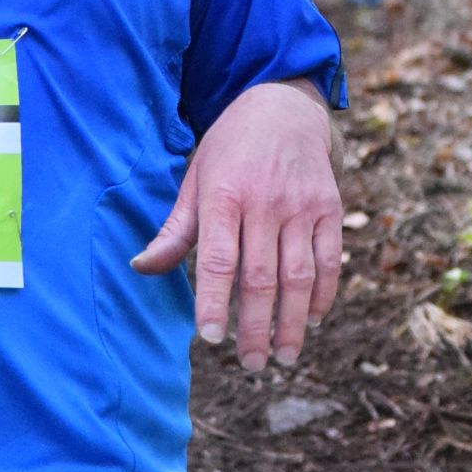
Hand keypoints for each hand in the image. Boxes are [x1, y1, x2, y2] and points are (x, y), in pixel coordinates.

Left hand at [132, 79, 343, 369]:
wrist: (285, 107)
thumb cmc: (229, 150)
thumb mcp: (196, 179)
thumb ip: (174, 230)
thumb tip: (140, 267)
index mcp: (223, 195)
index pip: (218, 259)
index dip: (214, 301)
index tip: (211, 338)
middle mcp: (265, 202)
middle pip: (260, 277)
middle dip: (255, 327)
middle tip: (250, 364)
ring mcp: (302, 206)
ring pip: (298, 276)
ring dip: (292, 323)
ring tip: (283, 357)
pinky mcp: (330, 209)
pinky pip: (329, 260)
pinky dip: (323, 294)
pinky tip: (311, 320)